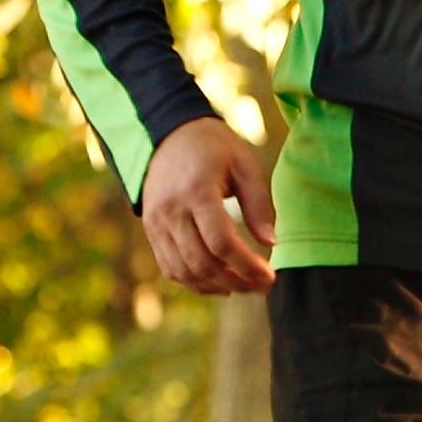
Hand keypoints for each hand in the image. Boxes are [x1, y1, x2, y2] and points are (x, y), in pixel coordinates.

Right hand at [142, 116, 275, 295]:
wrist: (168, 134)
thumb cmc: (214, 148)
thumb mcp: (244, 165)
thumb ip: (258, 205)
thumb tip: (270, 244)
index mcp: (196, 192)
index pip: (221, 243)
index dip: (247, 266)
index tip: (271, 277)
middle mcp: (171, 211)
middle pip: (202, 262)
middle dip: (236, 281)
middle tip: (263, 286)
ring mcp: (156, 223)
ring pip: (184, 271)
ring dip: (216, 286)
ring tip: (245, 287)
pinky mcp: (151, 230)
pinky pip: (170, 267)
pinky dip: (195, 282)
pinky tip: (220, 284)